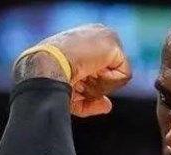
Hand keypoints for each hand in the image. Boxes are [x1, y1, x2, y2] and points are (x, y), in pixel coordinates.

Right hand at [16, 24, 131, 116]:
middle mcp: (97, 34)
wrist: (45, 69)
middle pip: (113, 74)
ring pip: (119, 76)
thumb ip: (90, 102)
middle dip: (97, 85)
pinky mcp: (113, 42)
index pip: (103, 70)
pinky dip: (108, 82)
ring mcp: (105, 35)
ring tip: (83, 74)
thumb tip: (107, 106)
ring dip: (101, 84)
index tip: (74, 79)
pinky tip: (92, 71)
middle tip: (78, 77)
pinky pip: (124, 75)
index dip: (92, 83)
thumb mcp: (73, 95)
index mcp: (85, 41)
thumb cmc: (51, 80)